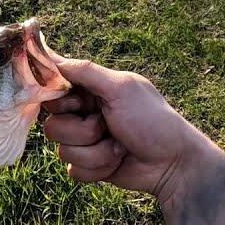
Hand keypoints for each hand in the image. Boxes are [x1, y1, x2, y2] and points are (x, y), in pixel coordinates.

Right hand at [42, 55, 224, 205]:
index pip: (53, 91)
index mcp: (91, 90)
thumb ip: (85, 72)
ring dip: (95, 152)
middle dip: (83, 131)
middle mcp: (85, 114)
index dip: (60, 101)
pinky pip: (74, 171)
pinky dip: (97, 169)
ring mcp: (86, 142)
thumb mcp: (121, 89)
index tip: (80, 105)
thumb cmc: (152, 121)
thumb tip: (50, 54)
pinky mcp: (89, 166)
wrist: (173, 164)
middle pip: (53, 125)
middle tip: (108, 126)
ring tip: (119, 147)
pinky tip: (117, 163)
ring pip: (63, 150)